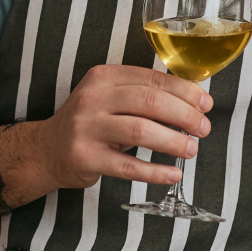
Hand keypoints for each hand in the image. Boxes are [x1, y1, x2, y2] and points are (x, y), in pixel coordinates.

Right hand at [35, 64, 212, 190]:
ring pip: (140, 131)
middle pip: (150, 102)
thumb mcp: (110, 99)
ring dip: (173, 141)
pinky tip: (172, 173)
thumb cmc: (89, 124)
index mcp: (103, 77)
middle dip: (185, 116)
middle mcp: (93, 98)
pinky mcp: (85, 157)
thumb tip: (193, 104)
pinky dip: (154, 171)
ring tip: (190, 149)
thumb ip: (143, 96)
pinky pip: (127, 166)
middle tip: (203, 129)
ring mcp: (87, 128)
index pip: (152, 79)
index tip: (205, 104)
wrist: (46, 150)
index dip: (185, 91)